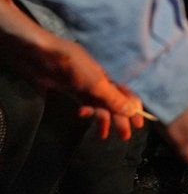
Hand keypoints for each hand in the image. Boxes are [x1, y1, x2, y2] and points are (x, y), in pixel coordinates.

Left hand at [0, 0, 142, 139]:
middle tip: (124, 136)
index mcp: (111, 75)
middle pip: (115, 102)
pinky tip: (84, 118)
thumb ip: (114, 99)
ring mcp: (87, 86)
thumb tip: (133, 111)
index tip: (139, 124)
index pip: (128, 94)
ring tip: (103, 136)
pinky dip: (88, 113)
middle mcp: (102, 81)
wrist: (42, 57)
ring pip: (101, 106)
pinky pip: (86, 104)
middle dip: (120, 119)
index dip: (134, 108)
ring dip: (104, 119)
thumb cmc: (73, 66)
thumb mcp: (96, 84)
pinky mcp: (73, 91)